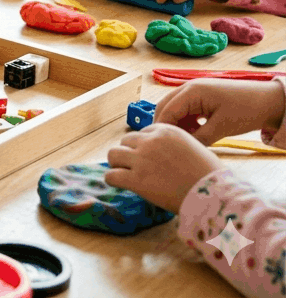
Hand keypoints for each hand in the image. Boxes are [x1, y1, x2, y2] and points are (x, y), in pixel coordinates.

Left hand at [105, 123, 222, 211]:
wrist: (215, 195)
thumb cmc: (210, 175)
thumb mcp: (192, 147)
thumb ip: (171, 145)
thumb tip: (159, 153)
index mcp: (166, 130)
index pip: (141, 132)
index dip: (143, 146)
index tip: (148, 158)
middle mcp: (151, 141)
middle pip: (125, 141)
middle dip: (129, 153)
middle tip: (136, 167)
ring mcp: (141, 159)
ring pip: (113, 154)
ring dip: (117, 163)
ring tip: (125, 174)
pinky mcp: (135, 179)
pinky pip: (110, 175)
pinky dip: (113, 180)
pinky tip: (120, 184)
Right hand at [154, 79, 285, 145]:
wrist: (269, 101)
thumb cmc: (247, 111)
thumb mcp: (221, 127)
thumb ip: (198, 138)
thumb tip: (182, 148)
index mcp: (192, 91)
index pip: (166, 111)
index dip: (162, 129)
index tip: (162, 146)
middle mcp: (189, 87)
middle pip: (165, 107)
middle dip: (165, 125)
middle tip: (169, 144)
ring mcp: (195, 90)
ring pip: (175, 108)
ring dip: (177, 123)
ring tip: (186, 139)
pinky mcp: (202, 96)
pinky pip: (185, 108)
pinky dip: (186, 120)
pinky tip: (195, 132)